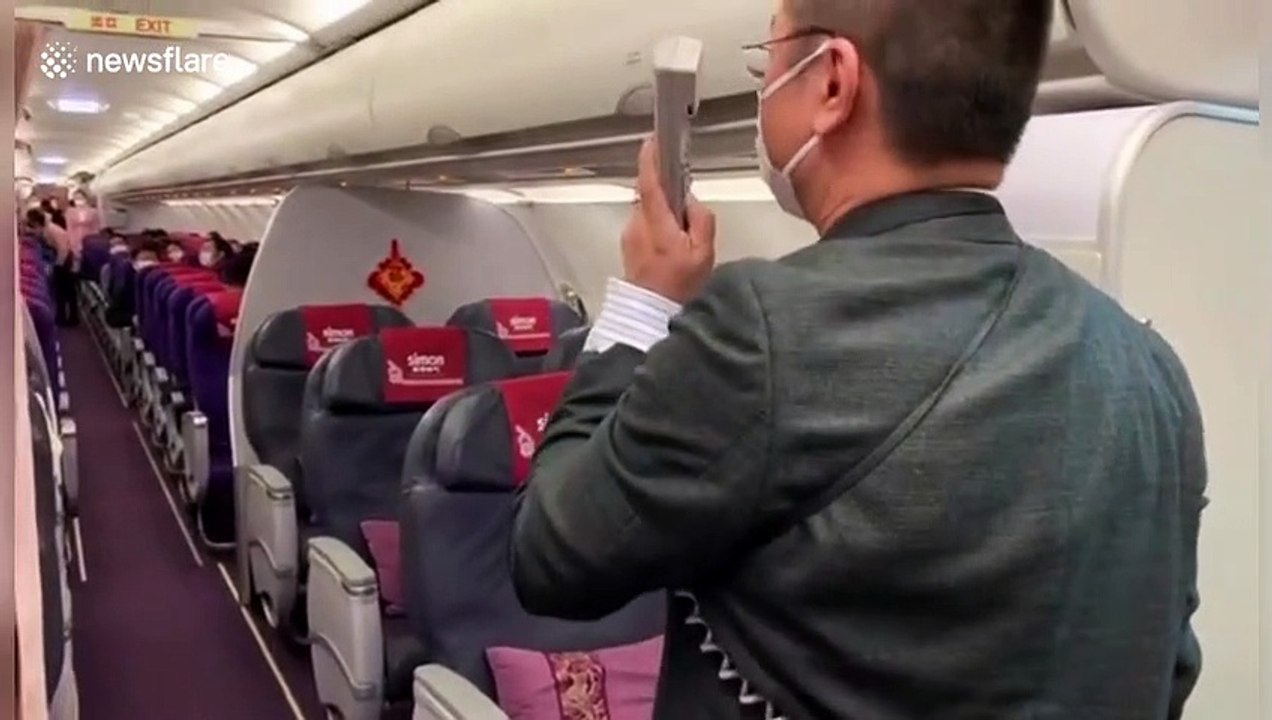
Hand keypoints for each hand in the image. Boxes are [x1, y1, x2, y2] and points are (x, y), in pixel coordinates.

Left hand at [621, 138, 715, 303]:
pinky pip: (644, 222)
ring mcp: (630, 233)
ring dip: (663, 210)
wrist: (651, 312)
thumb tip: (692, 201)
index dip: (650, 160)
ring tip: (681, 233)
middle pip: (649, 194)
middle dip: (666, 191)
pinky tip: (670, 243)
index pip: (649, 183)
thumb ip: (702, 221)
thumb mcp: (703, 254)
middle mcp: (638, 223)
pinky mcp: (628, 243)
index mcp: (657, 223)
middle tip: (686, 204)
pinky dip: (657, 223)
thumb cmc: (679, 285)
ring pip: (647, 209)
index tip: (652, 141)